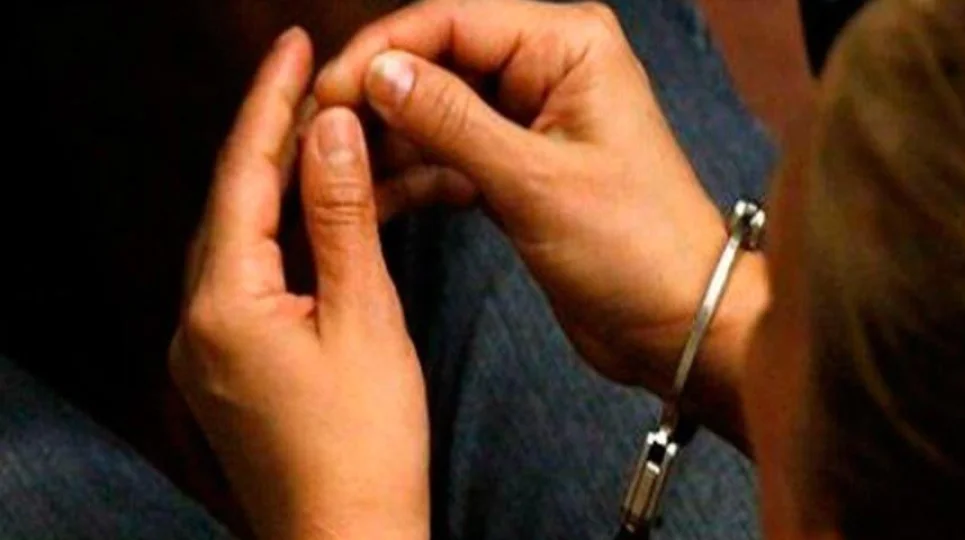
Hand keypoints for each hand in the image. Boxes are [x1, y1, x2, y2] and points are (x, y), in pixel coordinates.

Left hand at [169, 28, 427, 539]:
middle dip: (276, 134)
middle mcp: (199, 319)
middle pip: (235, 199)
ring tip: (338, 140)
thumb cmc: (362, 448)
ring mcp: (211, 345)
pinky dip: (292, 238)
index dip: (270, 102)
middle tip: (320, 78)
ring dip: (289, 186)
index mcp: (224, 303)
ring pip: (247, 236)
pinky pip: (256, 276)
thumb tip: (330, 130)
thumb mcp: (365, 319)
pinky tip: (329, 218)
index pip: (242, 175)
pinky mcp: (233, 364)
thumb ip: (342, 219)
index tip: (295, 44)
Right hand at [315, 0, 768, 419]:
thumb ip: (452, 122)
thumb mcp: (535, 181)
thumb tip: (376, 71)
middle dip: (376, 99)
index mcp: (567, 45)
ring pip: (435, 112)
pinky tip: (372, 200)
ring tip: (331, 174)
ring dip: (387, 141)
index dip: (381, 52)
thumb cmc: (635, 246)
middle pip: (437, 62)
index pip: (451, 21)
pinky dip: (413, 175)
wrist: (678, 323)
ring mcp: (529, 120)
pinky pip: (448, 155)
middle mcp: (547, 69)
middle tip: (318, 140)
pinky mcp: (516, 168)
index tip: (325, 93)